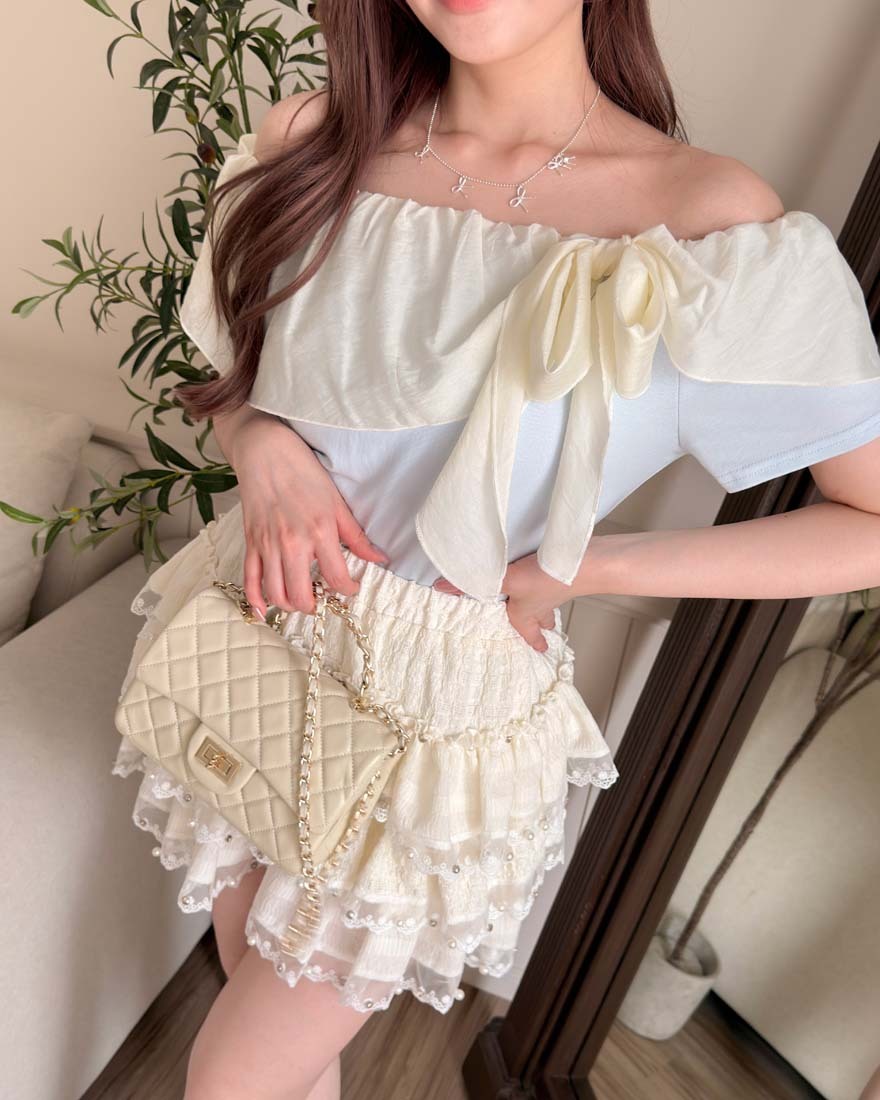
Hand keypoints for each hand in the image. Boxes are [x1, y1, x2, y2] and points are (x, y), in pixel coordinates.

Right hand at [224, 412, 388, 616]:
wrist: (265, 451)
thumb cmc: (303, 471)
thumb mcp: (337, 502)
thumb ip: (356, 536)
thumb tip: (379, 558)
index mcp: (320, 532)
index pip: (337, 578)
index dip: (348, 590)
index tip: (351, 588)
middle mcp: (293, 543)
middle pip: (302, 595)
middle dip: (315, 605)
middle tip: (322, 597)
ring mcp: (268, 545)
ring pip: (277, 593)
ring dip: (290, 605)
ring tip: (301, 598)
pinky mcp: (250, 543)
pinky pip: (250, 580)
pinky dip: (257, 600)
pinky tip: (266, 610)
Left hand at [433, 551, 572, 651]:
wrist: (586, 563)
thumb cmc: (546, 579)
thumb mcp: (507, 581)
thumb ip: (478, 583)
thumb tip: (442, 587)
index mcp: (526, 615)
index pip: (527, 633)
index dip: (532, 642)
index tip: (538, 651)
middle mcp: (542, 605)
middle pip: (541, 620)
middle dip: (540, 626)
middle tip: (543, 632)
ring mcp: (555, 590)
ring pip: (549, 602)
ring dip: (546, 605)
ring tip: (545, 606)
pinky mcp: (563, 573)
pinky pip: (554, 583)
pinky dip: (550, 583)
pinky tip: (546, 573)